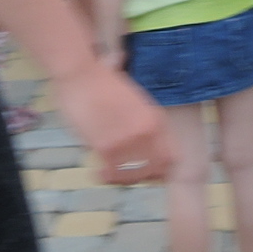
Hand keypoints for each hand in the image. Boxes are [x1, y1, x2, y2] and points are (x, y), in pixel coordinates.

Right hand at [52, 64, 171, 183]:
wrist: (81, 74)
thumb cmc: (103, 82)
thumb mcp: (134, 97)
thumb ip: (143, 116)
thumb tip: (145, 131)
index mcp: (156, 118)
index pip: (170, 156)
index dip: (161, 168)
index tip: (149, 171)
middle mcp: (147, 132)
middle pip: (156, 169)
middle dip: (143, 175)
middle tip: (128, 175)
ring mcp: (128, 141)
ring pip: (133, 174)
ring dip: (122, 177)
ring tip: (111, 173)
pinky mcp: (106, 147)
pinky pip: (112, 173)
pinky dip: (105, 176)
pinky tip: (99, 173)